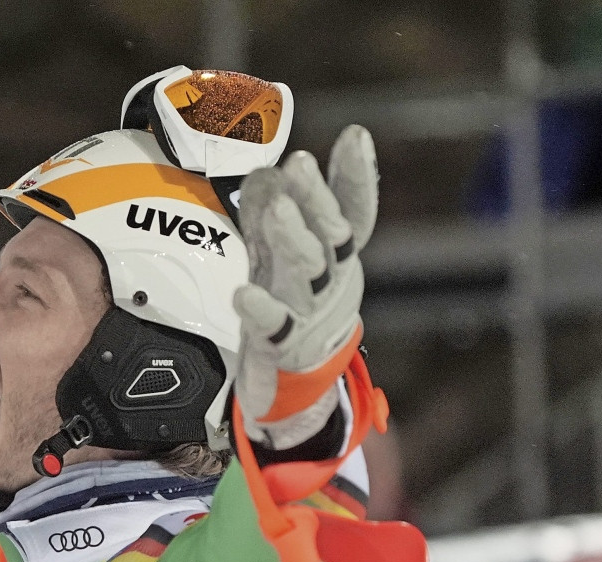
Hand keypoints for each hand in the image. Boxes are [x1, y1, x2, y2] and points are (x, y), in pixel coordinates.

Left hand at [233, 125, 376, 449]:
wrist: (296, 385)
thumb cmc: (290, 305)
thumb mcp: (283, 254)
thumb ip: (275, 210)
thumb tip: (264, 168)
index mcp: (337, 256)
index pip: (355, 211)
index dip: (356, 176)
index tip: (356, 136)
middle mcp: (331, 280)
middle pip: (330, 234)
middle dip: (315, 197)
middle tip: (299, 163)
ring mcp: (310, 313)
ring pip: (308, 271)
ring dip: (293, 237)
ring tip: (278, 208)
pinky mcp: (284, 346)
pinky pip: (274, 326)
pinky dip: (261, 309)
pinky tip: (244, 294)